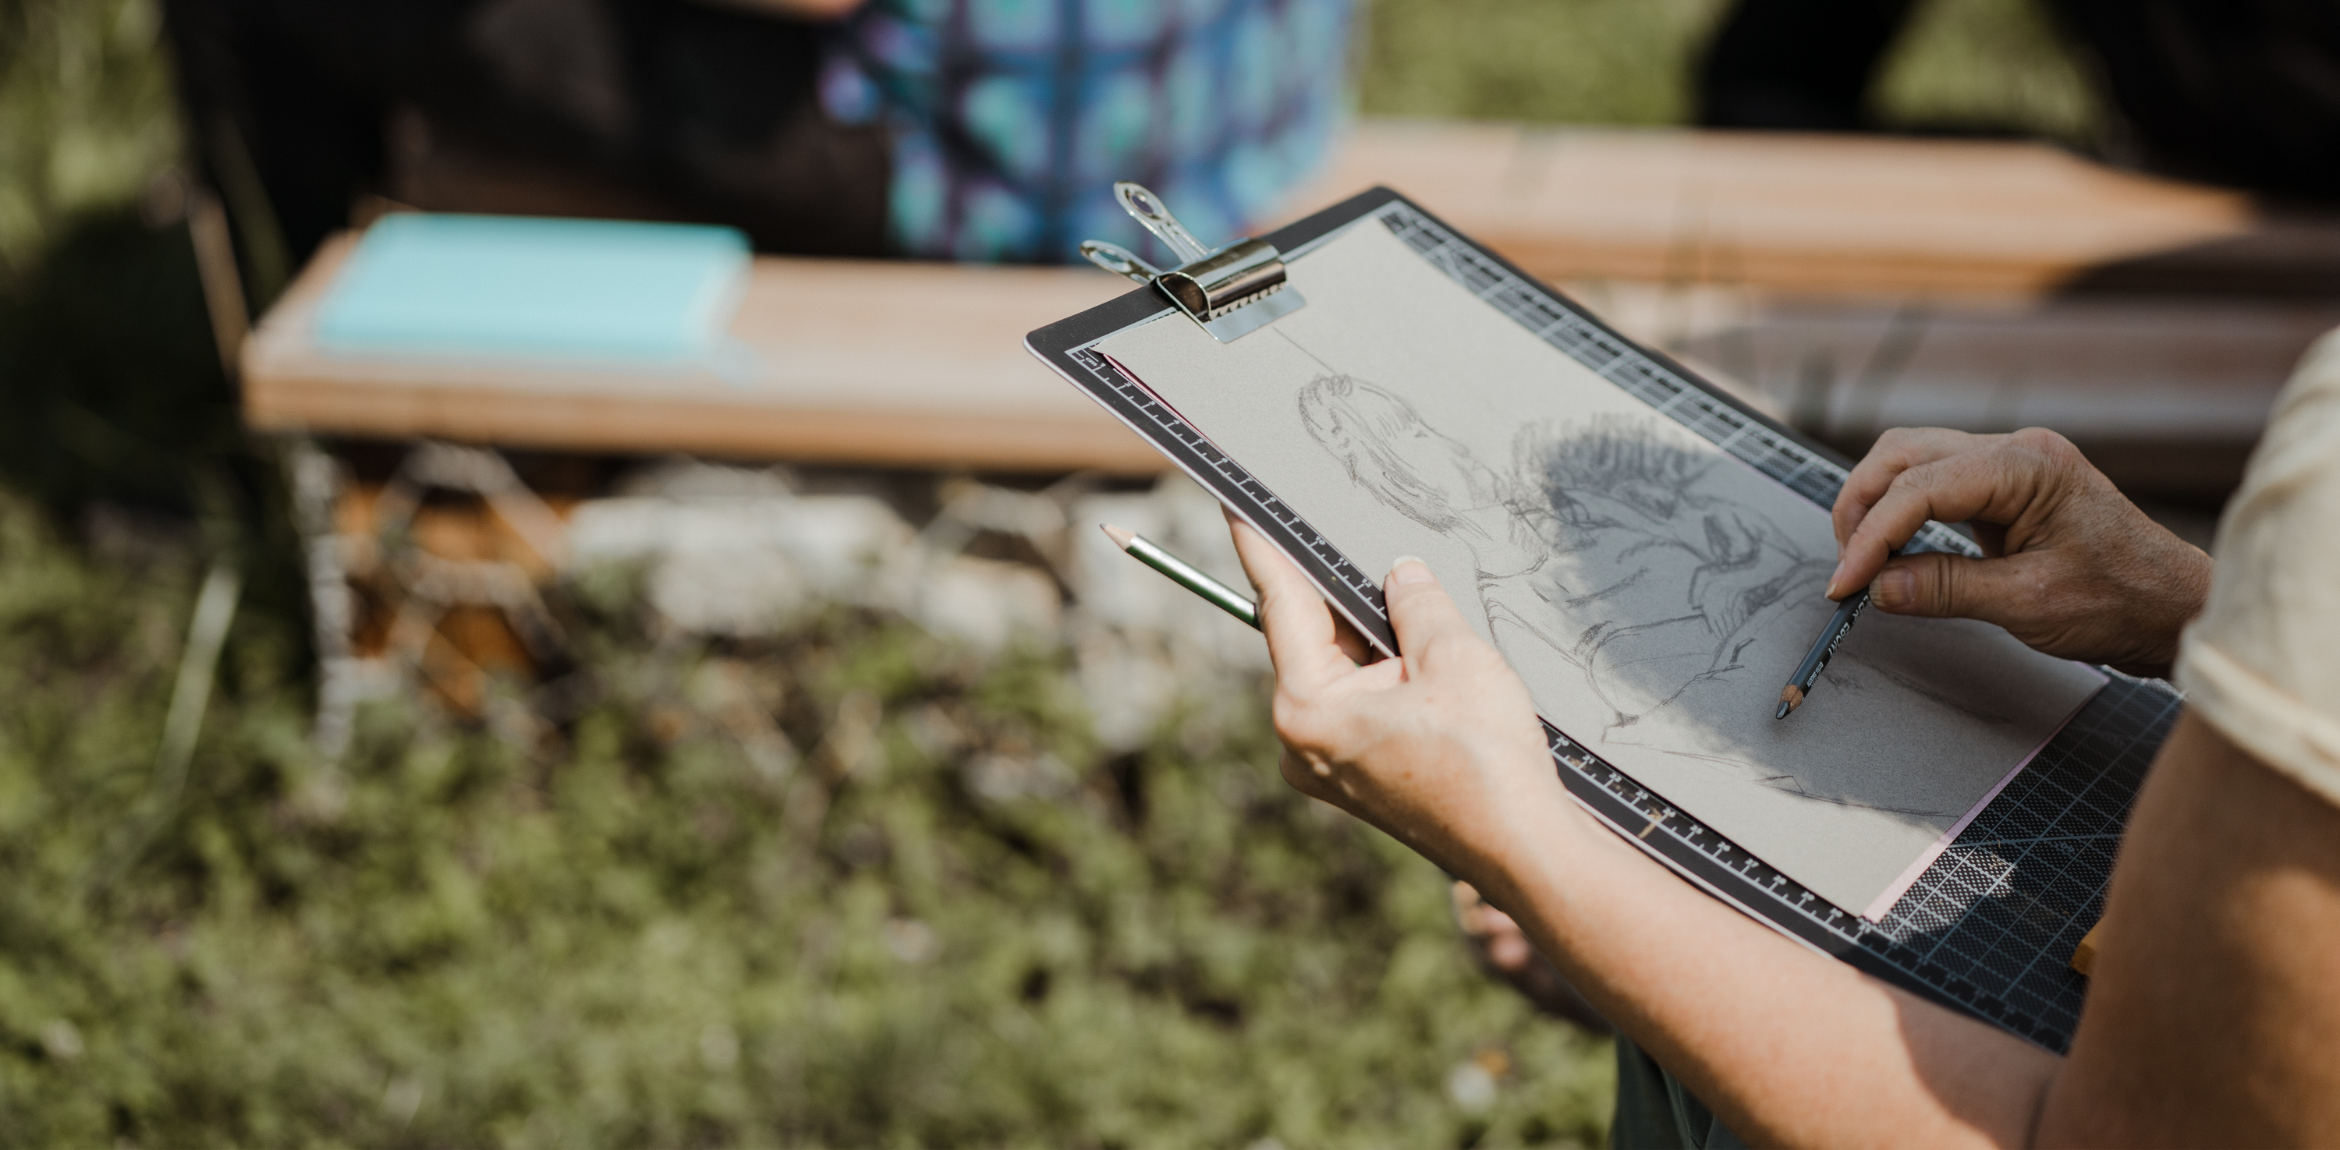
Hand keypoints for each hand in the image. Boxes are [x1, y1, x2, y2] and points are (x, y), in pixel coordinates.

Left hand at [1224, 510, 1576, 892]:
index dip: (1262, 546)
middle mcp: (1302, 741)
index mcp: (1306, 708)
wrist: (1525, 848)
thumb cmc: (1486, 761)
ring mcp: (1330, 764)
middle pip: (1311, 638)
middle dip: (1337, 590)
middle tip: (1340, 529)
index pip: (1278, 604)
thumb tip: (1401, 574)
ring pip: (1342, 671)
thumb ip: (1416, 603)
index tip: (1235, 504)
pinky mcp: (1362, 776)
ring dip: (1373, 634)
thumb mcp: (1453, 656)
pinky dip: (1386, 672)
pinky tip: (1420, 648)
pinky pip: (1363, 703)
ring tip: (1405, 591)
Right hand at [1828, 427, 2211, 676]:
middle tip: (1847, 569)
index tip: (1846, 583)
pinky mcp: (2003, 487)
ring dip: (1876, 506)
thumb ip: (1946, 589)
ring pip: (1910, 461)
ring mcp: (2010, 464)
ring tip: (1863, 561)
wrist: (2172, 608)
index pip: (1920, 487)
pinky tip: (1893, 548)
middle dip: (1862, 509)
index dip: (1872, 536)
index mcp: (2029, 466)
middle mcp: (2017, 451)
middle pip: (1903, 455)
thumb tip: (1878, 587)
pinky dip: (1901, 512)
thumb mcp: (2028, 603)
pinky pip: (1932, 482)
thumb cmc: (2124, 599)